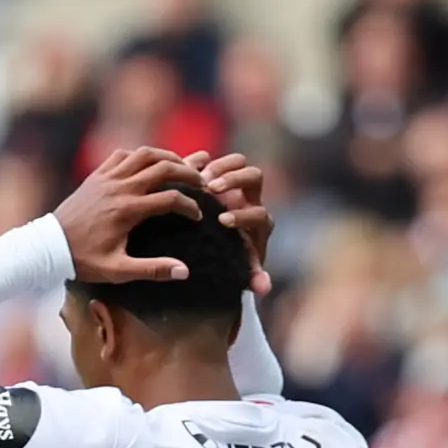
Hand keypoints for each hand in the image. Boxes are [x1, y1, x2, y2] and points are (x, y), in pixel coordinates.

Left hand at [52, 146, 207, 286]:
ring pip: (144, 154)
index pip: (170, 199)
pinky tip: (148, 164)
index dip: (190, 206)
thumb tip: (184, 271)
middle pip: (163, 167)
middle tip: (201, 182)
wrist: (50, 247)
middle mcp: (120, 188)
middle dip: (187, 172)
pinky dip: (139, 155)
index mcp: (128, 210)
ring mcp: (107, 177)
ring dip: (166, 156)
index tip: (197, 216)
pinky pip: (122, 154)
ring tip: (180, 166)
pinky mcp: (96, 175)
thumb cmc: (84, 261)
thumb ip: (152, 270)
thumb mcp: (118, 271)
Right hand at [189, 149, 273, 293]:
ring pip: (238, 162)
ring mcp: (234, 184)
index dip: (242, 215)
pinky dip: (202, 161)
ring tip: (199, 178)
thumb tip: (263, 287)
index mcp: (258, 221)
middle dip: (234, 180)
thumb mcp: (240, 271)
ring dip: (220, 166)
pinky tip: (184, 170)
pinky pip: (214, 160)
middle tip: (212, 189)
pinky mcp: (217, 176)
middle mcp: (250, 198)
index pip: (258, 213)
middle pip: (254, 177)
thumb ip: (252, 277)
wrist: (217, 248)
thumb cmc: (231, 261)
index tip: (223, 221)